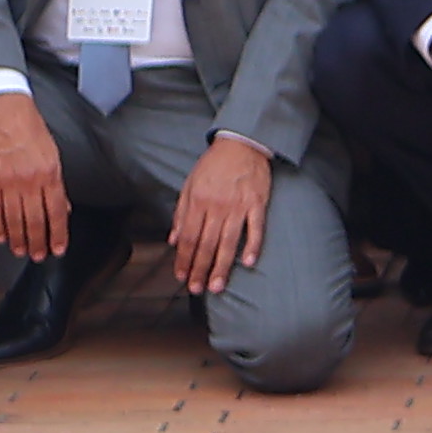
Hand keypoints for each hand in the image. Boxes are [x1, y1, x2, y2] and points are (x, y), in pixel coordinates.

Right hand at [0, 89, 74, 258]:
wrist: (5, 110)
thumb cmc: (31, 129)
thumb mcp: (53, 154)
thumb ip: (57, 184)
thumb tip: (64, 208)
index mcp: (50, 173)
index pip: (57, 212)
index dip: (58, 234)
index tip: (58, 248)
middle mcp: (30, 181)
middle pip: (36, 221)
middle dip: (38, 243)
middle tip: (38, 256)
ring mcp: (8, 182)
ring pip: (14, 220)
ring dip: (19, 240)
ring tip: (21, 251)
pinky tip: (2, 237)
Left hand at [167, 131, 273, 292]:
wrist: (241, 142)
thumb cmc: (213, 165)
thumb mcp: (189, 185)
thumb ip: (181, 213)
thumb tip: (173, 240)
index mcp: (198, 201)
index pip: (189, 237)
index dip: (184, 259)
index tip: (181, 277)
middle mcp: (217, 205)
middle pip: (206, 244)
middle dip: (200, 269)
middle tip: (197, 289)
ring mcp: (238, 205)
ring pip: (228, 241)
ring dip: (222, 266)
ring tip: (217, 286)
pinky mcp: (257, 202)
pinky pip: (256, 228)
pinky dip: (253, 246)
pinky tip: (248, 263)